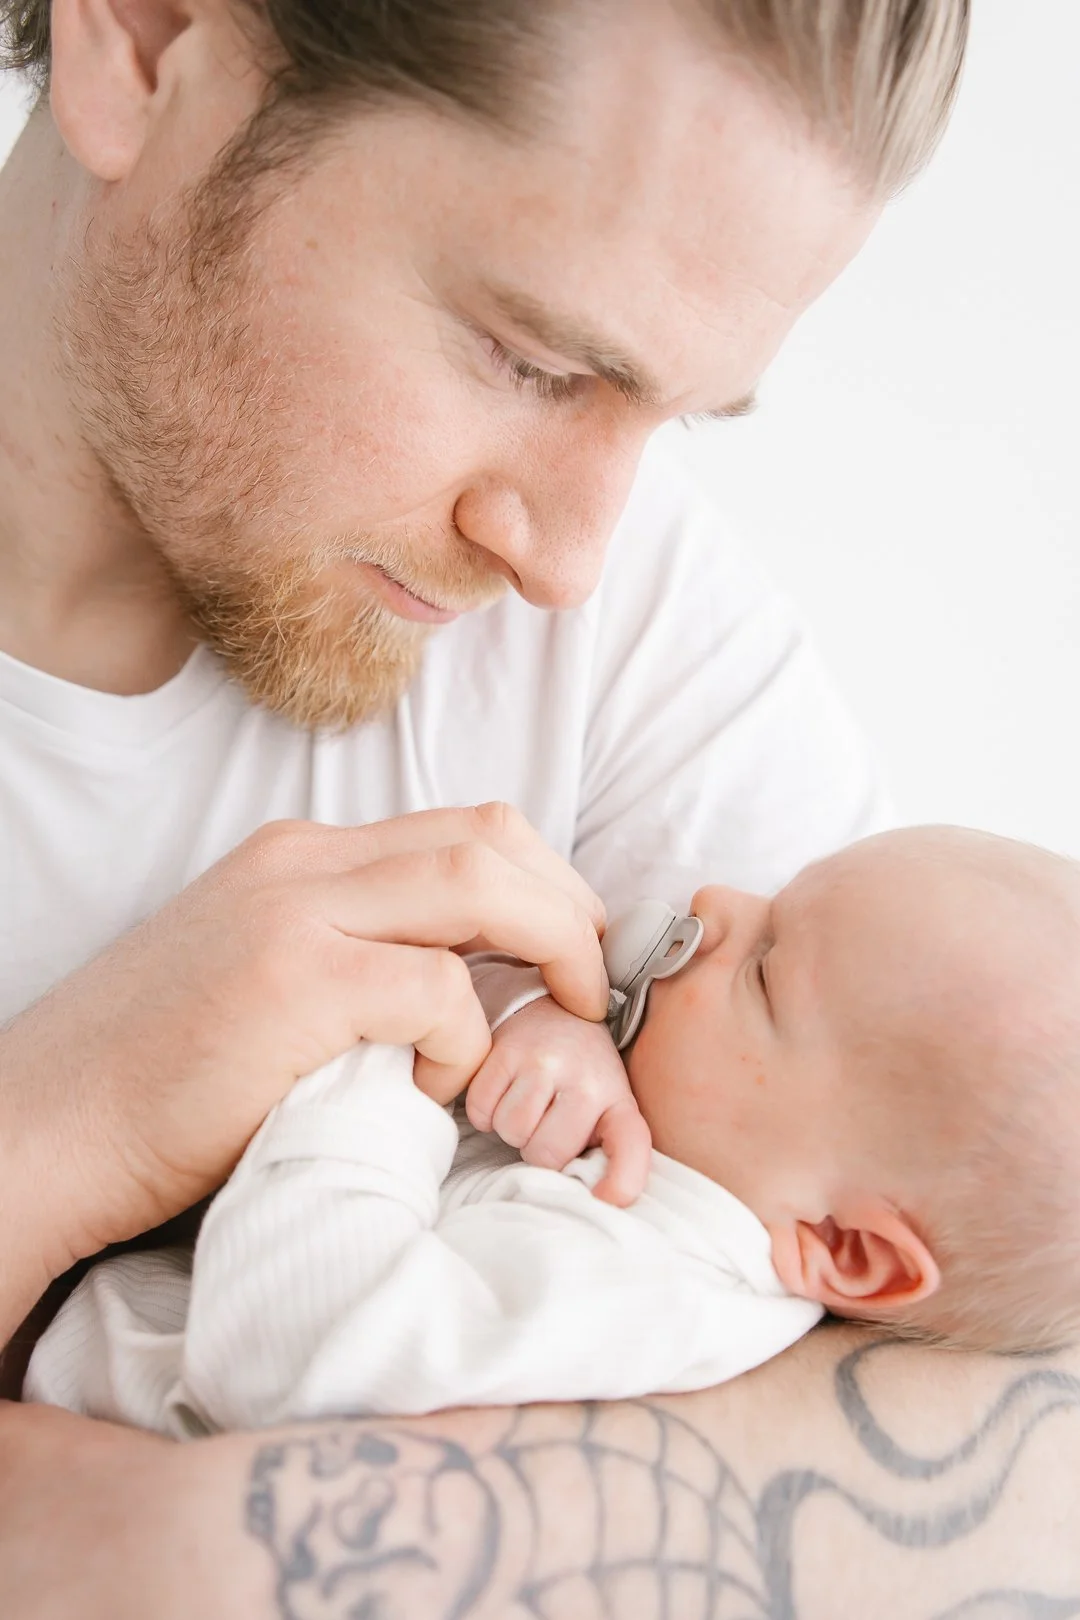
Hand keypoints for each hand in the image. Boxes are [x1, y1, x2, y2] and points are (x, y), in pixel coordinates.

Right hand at [0, 803, 606, 1329]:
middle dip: (569, 902)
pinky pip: (435, 987)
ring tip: (562, 1016)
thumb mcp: (261, 977)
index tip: (570, 947)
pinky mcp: (292, 983)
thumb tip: (462, 979)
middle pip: (490, 833)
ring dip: (549, 945)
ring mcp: (296, 913)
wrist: (44, 1128)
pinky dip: (464, 1036)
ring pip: (481, 879)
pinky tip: (436, 1085)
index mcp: (299, 857)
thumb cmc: (158, 1078)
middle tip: (591, 979)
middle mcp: (302, 863)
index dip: (543, 881)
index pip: (461, 828)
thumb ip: (353, 954)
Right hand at [464, 996, 651, 1205]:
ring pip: (511, 1131)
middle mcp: (587, 1080)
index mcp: (619, 1102)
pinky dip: (485, 1110)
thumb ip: (604, 1152)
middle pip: (545, 1154)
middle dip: (536, 1150)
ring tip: (526, 1105)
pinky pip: (482, 1108)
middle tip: (544, 1125)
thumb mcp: (607, 1109)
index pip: (631, 1146)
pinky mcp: (507, 1049)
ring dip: (510, 1129)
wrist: (560, 1007)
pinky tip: (503, 1093)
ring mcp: (546, 1061)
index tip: (604, 1200)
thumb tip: (590, 1200)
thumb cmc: (583, 1075)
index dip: (621, 1182)